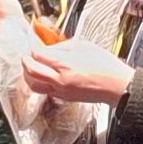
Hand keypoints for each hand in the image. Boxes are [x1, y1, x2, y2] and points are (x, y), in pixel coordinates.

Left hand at [18, 35, 133, 109]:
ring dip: (28, 76)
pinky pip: (45, 91)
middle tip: (25, 57)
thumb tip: (51, 47)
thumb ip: (64, 45)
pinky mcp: (64, 98)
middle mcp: (60, 79)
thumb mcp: (85, 46)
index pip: (38, 55)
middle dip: (25, 62)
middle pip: (31, 71)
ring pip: (34, 85)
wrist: (117, 86)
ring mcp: (61, 90)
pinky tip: (43, 78)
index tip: (35, 47)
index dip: (35, 50)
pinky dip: (40, 83)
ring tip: (29, 69)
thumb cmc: (106, 66)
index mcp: (65, 63)